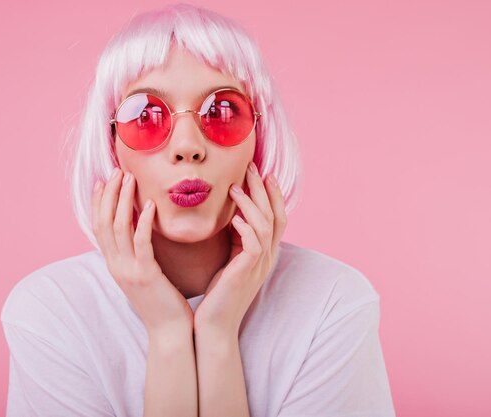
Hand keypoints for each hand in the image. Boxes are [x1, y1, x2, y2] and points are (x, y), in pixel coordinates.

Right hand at [92, 168, 193, 335]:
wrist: (169, 332)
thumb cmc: (162, 302)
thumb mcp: (144, 274)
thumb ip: (137, 254)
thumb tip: (138, 232)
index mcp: (114, 265)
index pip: (99, 227)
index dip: (99, 202)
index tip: (102, 180)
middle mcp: (116, 266)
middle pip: (104, 223)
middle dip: (108, 195)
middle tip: (115, 171)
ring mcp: (128, 271)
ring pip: (118, 229)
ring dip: (122, 201)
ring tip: (129, 179)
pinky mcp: (145, 275)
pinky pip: (141, 244)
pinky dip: (142, 222)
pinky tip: (149, 205)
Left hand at [194, 162, 286, 337]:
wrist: (214, 324)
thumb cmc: (218, 293)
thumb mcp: (229, 259)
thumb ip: (234, 239)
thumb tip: (229, 214)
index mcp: (263, 253)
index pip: (276, 217)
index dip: (273, 194)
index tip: (263, 172)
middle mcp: (266, 257)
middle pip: (274, 215)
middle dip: (264, 189)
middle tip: (253, 167)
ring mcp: (259, 265)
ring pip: (265, 226)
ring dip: (252, 204)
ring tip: (236, 187)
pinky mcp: (247, 272)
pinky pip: (253, 244)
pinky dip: (245, 227)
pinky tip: (233, 216)